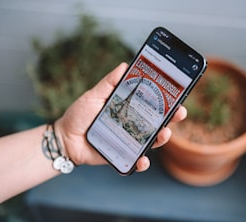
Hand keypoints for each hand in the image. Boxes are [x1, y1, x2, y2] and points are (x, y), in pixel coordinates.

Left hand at [56, 63, 186, 171]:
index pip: (151, 103)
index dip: (165, 99)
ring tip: (164, 133)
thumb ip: (109, 83)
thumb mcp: (94, 95)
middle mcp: (132, 124)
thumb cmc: (79, 115)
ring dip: (161, 138)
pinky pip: (136, 161)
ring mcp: (128, 141)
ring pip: (151, 141)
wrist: (65, 138)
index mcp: (128, 108)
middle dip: (172, 117)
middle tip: (180, 112)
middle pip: (157, 121)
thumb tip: (124, 65)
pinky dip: (141, 163)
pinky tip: (142, 160)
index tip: (177, 94)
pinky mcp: (122, 156)